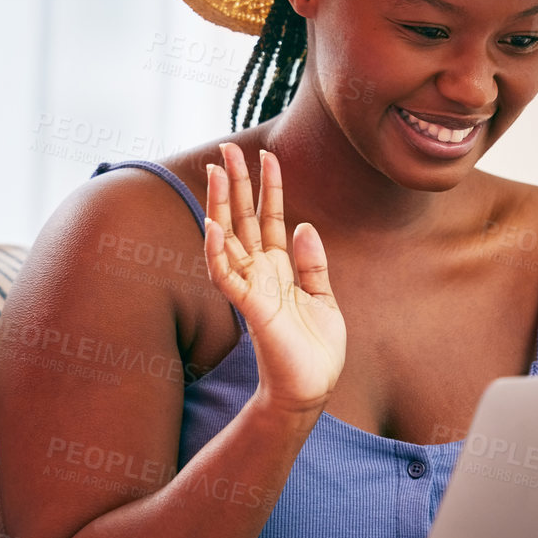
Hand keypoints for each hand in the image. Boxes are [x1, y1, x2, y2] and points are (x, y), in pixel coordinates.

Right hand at [204, 143, 346, 414]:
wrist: (311, 388)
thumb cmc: (315, 349)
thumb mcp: (323, 296)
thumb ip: (313, 262)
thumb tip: (305, 225)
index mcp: (279, 268)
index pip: (270, 218)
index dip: (269, 187)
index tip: (268, 155)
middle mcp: (260, 273)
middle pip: (243, 219)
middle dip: (236, 184)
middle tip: (227, 148)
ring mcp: (251, 288)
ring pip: (229, 239)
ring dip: (220, 205)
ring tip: (215, 170)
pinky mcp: (249, 308)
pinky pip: (227, 276)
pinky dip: (218, 252)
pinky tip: (214, 225)